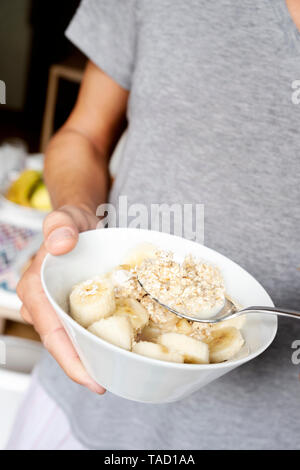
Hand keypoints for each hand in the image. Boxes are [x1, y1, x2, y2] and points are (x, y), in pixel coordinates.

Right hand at [17, 205, 105, 393]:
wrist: (79, 224)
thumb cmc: (70, 223)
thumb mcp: (65, 218)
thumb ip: (60, 226)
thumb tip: (60, 245)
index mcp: (35, 290)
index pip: (51, 334)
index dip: (71, 361)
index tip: (93, 380)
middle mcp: (43, 306)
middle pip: (62, 345)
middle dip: (84, 367)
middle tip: (112, 383)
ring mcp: (58, 309)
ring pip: (73, 340)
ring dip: (92, 357)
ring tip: (118, 373)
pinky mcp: (73, 308)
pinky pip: (84, 329)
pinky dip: (99, 340)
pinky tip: (119, 348)